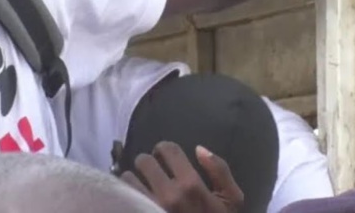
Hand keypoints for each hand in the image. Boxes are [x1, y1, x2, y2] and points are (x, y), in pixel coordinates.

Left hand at [120, 142, 243, 212]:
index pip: (168, 149)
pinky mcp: (139, 212)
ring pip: (129, 176)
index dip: (164, 150)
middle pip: (144, 160)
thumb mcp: (231, 200)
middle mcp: (169, 193)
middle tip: (153, 172)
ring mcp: (151, 205)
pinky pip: (124, 194)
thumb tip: (199, 149)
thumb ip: (219, 170)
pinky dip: (128, 193)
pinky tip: (136, 198)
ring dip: (135, 179)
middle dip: (148, 163)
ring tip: (144, 186)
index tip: (164, 157)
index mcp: (192, 184)